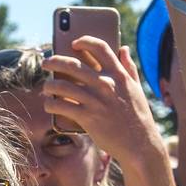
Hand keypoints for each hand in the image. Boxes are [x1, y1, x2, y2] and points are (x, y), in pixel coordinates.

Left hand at [42, 37, 164, 165]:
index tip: (74, 42)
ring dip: (49, 85)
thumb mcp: (137, 88)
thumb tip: (124, 48)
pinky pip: (60, 106)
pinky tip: (49, 104)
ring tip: (46, 87)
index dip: (85, 41)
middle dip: (54, 61)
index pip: (100, 48)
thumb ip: (129, 67)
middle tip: (46, 62)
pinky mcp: (87, 117)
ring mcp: (95, 100)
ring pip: (61, 86)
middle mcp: (105, 84)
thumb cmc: (138, 116)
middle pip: (72, 64)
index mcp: (119, 75)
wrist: (139, 144)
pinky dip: (51, 104)